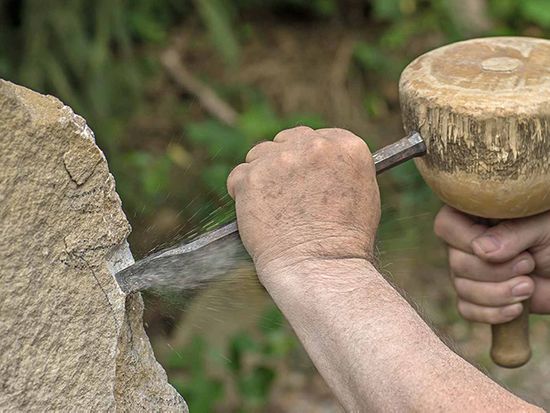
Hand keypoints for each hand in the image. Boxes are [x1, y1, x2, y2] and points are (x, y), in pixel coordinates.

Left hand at [227, 126, 379, 278]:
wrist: (320, 267)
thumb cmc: (345, 242)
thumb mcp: (363, 195)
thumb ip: (341, 169)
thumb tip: (321, 164)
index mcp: (347, 147)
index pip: (319, 137)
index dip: (308, 155)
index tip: (304, 172)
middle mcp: (315, 146)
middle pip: (288, 140)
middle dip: (284, 161)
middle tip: (284, 190)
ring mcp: (281, 160)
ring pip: (260, 154)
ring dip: (262, 173)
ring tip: (271, 205)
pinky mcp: (252, 177)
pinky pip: (239, 176)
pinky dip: (242, 193)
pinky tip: (255, 211)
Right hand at [434, 206, 549, 323]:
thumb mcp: (541, 228)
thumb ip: (511, 233)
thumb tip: (480, 250)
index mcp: (474, 215)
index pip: (446, 225)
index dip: (468, 241)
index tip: (504, 248)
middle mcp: (464, 242)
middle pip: (456, 262)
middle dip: (496, 271)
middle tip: (528, 264)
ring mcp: (468, 270)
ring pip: (462, 288)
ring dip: (499, 293)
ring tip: (528, 286)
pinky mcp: (477, 297)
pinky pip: (467, 309)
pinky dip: (492, 313)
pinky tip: (517, 308)